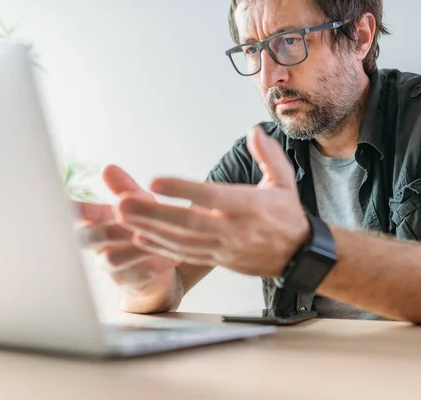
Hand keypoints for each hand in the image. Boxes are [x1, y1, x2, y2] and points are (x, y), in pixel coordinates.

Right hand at [76, 165, 180, 311]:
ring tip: (153, 241)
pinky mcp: (129, 282)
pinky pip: (136, 276)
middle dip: (108, 230)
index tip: (68, 206)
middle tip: (129, 224)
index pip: (77, 214)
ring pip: (111, 259)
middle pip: (88, 237)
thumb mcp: (141, 204)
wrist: (161, 264)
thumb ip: (125, 189)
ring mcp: (111, 265)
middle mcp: (99, 244)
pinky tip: (170, 256)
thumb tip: (108, 168)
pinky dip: (154, 264)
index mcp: (99, 220)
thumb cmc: (146, 227)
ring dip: (133, 249)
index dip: (72, 211)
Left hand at [115, 126, 309, 277]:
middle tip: (122, 203)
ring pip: (181, 241)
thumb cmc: (287, 215)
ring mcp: (224, 248)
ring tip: (122, 216)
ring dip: (149, 229)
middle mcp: (234, 229)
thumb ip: (269, 155)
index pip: (212, 197)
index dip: (183, 190)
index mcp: (250, 207)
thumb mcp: (285, 181)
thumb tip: (254, 130)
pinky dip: (160, 247)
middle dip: (152, 213)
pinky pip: (185, 255)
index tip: (155, 181)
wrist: (298, 255)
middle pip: (187, 223)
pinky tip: (140, 237)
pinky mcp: (217, 260)